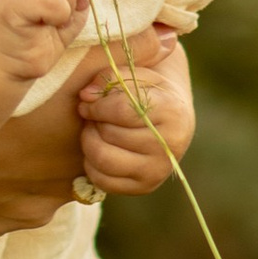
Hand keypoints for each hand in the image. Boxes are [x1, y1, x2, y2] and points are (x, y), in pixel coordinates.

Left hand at [73, 28, 192, 195]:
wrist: (170, 117)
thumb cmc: (147, 89)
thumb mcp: (134, 72)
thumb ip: (109, 76)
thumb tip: (85, 96)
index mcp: (172, 111)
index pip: (122, 110)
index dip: (96, 103)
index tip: (87, 98)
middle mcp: (171, 145)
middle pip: (110, 134)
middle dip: (93, 121)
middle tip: (92, 114)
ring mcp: (159, 170)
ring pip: (103, 158)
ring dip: (89, 140)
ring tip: (94, 129)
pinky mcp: (145, 187)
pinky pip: (102, 180)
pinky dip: (91, 163)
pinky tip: (99, 146)